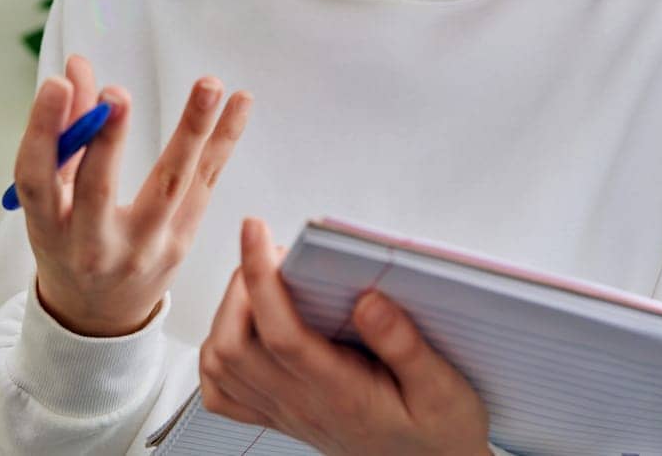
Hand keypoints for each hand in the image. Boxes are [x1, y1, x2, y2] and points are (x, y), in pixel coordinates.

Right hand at [14, 54, 253, 336]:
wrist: (99, 317)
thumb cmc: (69, 243)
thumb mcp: (54, 197)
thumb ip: (67, 130)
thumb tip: (78, 67)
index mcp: (49, 231)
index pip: (38, 181)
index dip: (43, 133)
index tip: (56, 87)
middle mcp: (93, 245)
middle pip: (100, 190)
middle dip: (109, 139)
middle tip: (118, 94)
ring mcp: (144, 248)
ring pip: (171, 186)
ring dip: (192, 130)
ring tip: (209, 85)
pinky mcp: (182, 242)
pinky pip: (205, 183)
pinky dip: (224, 140)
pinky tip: (240, 103)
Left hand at [198, 216, 490, 455]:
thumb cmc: (438, 431)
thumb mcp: (444, 390)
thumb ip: (405, 346)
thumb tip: (368, 300)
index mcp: (342, 392)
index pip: (281, 331)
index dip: (261, 276)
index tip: (257, 230)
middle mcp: (303, 404)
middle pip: (236, 344)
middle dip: (241, 285)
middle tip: (272, 253)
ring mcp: (284, 413)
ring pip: (221, 363)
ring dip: (227, 312)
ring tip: (262, 280)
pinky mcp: (278, 417)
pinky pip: (223, 392)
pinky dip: (216, 353)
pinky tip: (241, 327)